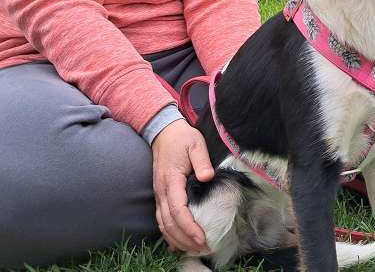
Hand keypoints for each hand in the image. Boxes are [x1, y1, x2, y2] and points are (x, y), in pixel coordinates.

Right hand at [151, 119, 214, 252]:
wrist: (164, 132)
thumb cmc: (182, 138)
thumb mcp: (196, 144)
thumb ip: (202, 160)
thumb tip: (207, 177)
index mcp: (171, 181)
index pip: (178, 211)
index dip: (189, 228)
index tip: (203, 238)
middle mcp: (162, 191)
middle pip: (170, 224)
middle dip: (186, 240)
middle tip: (204, 249)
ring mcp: (159, 194)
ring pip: (164, 225)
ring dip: (178, 240)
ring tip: (195, 249)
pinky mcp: (161, 196)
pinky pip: (162, 220)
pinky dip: (170, 234)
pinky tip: (180, 243)